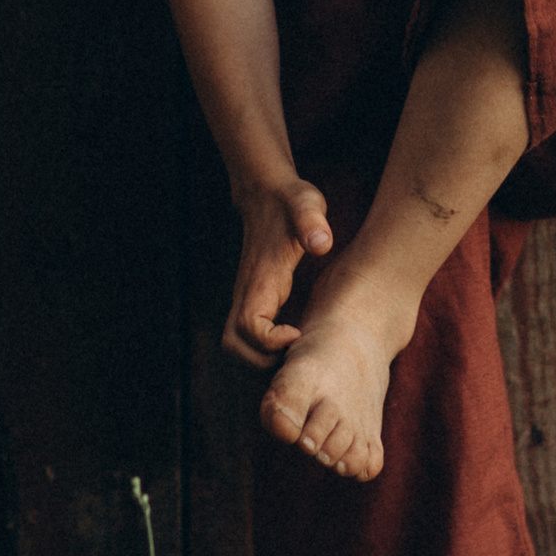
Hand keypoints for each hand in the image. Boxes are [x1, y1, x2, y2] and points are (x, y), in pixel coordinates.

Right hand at [226, 178, 333, 367]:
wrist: (267, 194)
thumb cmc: (290, 202)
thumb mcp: (306, 203)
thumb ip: (312, 220)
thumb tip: (321, 243)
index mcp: (260, 279)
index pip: (247, 327)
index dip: (270, 341)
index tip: (299, 332)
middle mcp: (246, 293)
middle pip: (234, 346)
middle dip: (263, 361)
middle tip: (299, 351)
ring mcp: (246, 298)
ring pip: (235, 345)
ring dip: (261, 358)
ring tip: (298, 349)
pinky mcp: (253, 300)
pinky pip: (246, 338)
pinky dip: (264, 349)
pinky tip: (297, 338)